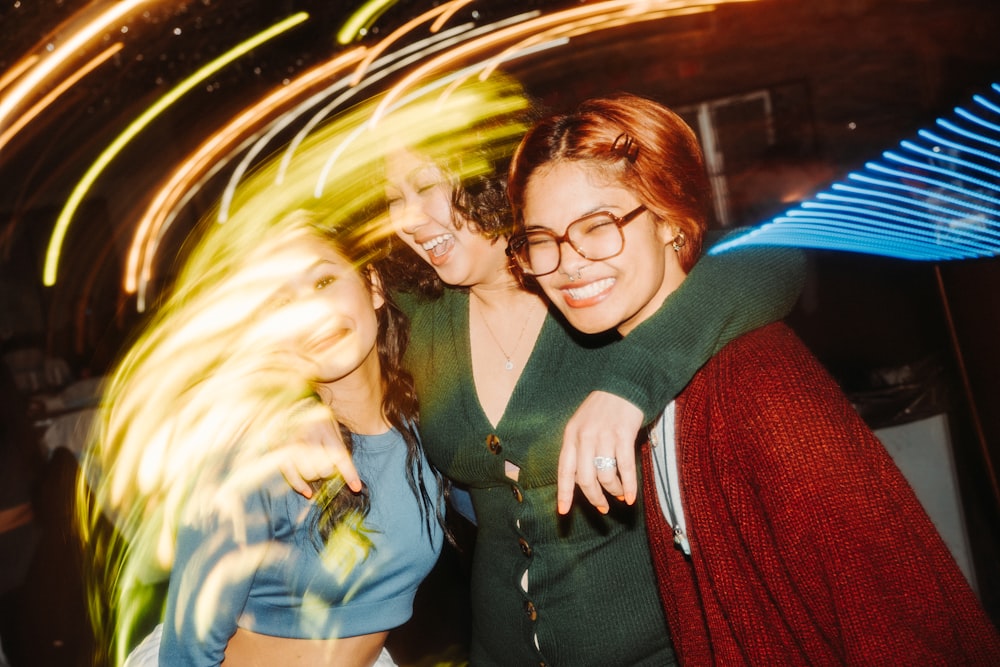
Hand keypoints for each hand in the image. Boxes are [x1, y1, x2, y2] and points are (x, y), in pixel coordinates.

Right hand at [277, 406, 360, 497]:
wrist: (286, 403)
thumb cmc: (312, 416)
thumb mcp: (330, 423)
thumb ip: (337, 443)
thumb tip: (345, 469)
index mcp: (324, 428)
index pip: (340, 455)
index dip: (350, 474)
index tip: (356, 487)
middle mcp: (308, 436)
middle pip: (325, 469)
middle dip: (328, 472)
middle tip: (326, 464)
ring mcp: (292, 444)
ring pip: (309, 474)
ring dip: (315, 476)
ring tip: (314, 466)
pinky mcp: (279, 450)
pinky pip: (291, 476)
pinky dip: (300, 486)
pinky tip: (307, 491)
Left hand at [558, 391, 643, 514]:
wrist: (623, 386)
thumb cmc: (602, 410)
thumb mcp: (581, 425)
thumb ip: (579, 449)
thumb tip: (584, 482)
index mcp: (571, 435)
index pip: (564, 470)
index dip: (564, 493)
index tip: (564, 511)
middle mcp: (584, 437)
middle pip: (585, 479)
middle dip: (594, 497)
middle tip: (602, 507)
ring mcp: (604, 436)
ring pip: (605, 476)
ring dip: (613, 490)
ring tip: (618, 495)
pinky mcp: (623, 435)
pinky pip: (625, 468)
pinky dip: (628, 486)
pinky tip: (630, 497)